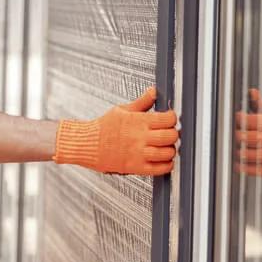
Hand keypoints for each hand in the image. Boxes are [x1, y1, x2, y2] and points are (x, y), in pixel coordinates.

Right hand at [53, 87, 178, 175]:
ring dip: (171, 150)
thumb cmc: (104, 127)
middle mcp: (140, 137)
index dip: (172, 118)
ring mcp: (138, 153)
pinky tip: (164, 159)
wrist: (88, 144)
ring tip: (166, 146)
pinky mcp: (136, 167)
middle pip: (170, 136)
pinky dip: (166, 165)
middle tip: (170, 133)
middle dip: (173, 134)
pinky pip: (159, 169)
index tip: (170, 118)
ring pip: (167, 153)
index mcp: (138, 121)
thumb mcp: (122, 109)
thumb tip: (154, 91)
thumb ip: (142, 102)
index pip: (167, 119)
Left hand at [235, 88, 261, 176]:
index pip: (251, 120)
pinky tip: (240, 165)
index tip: (235, 119)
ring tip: (236, 149)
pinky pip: (259, 170)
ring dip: (240, 153)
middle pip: (249, 138)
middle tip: (233, 135)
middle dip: (238, 136)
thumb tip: (252, 92)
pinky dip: (247, 168)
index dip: (240, 119)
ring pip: (252, 154)